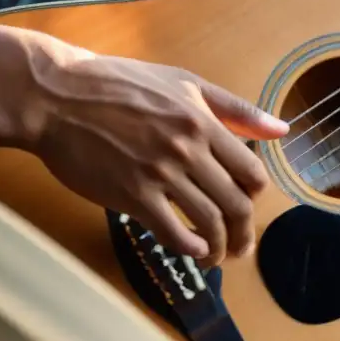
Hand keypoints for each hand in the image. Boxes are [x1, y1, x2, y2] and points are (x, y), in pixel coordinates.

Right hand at [20, 35, 287, 266]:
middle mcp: (188, 150)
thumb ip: (236, 109)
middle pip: (236, 204)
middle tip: (241, 247)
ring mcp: (159, 174)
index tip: (247, 203)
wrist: (57, 96)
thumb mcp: (186, 83)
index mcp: (204, 123)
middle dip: (244, 233)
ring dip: (220, 247)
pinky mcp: (130, 194)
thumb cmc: (120, 85)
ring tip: (216, 257)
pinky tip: (193, 251)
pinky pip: (171, 231)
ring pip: (208, 222)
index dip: (255, 195)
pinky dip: (189, 248)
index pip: (251, 172)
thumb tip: (282, 130)